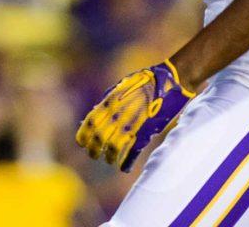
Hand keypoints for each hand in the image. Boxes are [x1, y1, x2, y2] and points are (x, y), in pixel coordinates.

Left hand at [76, 60, 194, 171]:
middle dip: (94, 149)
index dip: (83, 135)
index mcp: (110, 102)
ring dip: (109, 156)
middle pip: (99, 137)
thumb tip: (95, 112)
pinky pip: (133, 150)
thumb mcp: (121, 87)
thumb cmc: (143, 82)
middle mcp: (118, 114)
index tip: (81, 143)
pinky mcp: (146, 131)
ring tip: (108, 160)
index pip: (90, 122)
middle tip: (93, 155)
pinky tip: (124, 167)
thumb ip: (108, 100)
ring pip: (113, 146)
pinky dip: (127, 161)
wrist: (167, 82)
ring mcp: (132, 124)